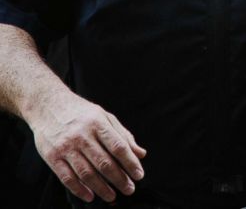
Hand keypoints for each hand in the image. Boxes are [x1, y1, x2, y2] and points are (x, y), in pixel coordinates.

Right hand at [29, 90, 145, 202]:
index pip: (118, 147)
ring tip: (112, 196)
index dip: (130, 163)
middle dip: (119, 179)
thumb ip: (123, 135)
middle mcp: (82, 136)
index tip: (139, 175)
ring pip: (86, 173)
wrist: (48, 106)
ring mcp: (66, 147)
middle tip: (129, 189)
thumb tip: (141, 153)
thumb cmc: (81, 112)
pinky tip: (90, 196)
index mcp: (98, 124)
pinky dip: (79, 189)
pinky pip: (67, 177)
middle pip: (104, 162)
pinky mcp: (52, 156)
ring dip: (101, 188)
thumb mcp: (105, 116)